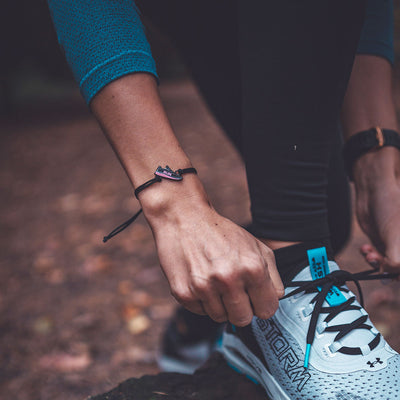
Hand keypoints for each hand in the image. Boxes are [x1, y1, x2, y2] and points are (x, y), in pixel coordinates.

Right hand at [142, 183, 283, 326]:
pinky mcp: (183, 293)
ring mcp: (204, 287)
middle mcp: (228, 279)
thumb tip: (275, 299)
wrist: (184, 218)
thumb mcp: (256, 246)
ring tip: (214, 281)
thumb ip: (273, 276)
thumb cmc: (221, 233)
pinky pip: (200, 312)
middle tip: (233, 289)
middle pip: (243, 319)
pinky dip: (202, 300)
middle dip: (241, 307)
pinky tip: (200, 280)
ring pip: (220, 318)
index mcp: (252, 267)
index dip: (261, 304)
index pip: (268, 310)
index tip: (254, 297)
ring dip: (220, 304)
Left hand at [353, 147, 399, 273]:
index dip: (399, 272)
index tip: (394, 273)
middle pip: (399, 269)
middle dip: (389, 270)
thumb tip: (392, 271)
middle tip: (380, 265)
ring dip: (376, 263)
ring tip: (369, 254)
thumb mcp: (395, 236)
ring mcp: (396, 246)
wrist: (373, 193)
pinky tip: (365, 249)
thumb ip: (397, 257)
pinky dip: (369, 256)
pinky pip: (377, 258)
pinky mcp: (382, 243)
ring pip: (387, 265)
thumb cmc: (390, 208)